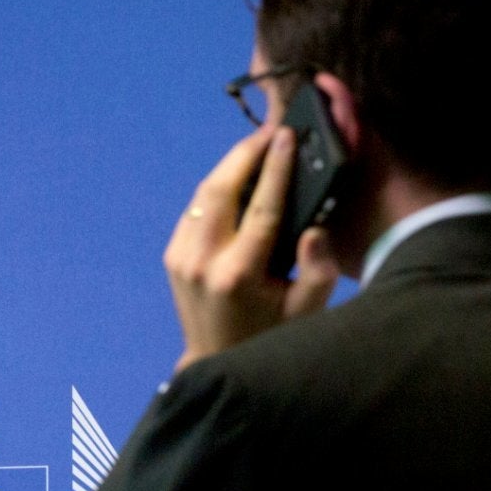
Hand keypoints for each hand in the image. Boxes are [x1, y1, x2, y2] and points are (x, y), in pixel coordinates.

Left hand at [164, 125, 340, 370]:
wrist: (216, 359)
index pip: (261, 207)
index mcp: (238, 274)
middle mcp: (203, 262)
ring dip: (230, 166)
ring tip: (259, 147)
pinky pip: (195, 208)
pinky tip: (238, 177)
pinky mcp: (172, 255)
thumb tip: (316, 228)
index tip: (287, 135)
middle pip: (221, 188)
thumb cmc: (269, 335)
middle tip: (271, 131)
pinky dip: (216, 188)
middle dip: (246, 153)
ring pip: (203, 194)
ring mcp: (181, 258)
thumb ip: (318, 270)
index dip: (275, 167)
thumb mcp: (305, 311)